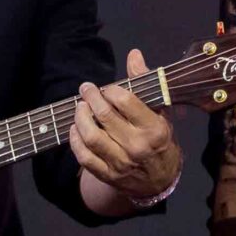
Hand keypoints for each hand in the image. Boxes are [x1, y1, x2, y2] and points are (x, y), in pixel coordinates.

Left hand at [72, 48, 180, 205]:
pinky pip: (84, 156)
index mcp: (155, 129)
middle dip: (90, 98)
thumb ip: (146, 82)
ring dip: (80, 118)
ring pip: (91, 136)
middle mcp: (138, 147)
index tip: (106, 88)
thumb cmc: (160, 140)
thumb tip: (133, 54)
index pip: (125, 101)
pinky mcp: (108, 175)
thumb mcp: (161, 112)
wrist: (160, 180)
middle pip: (104, 116)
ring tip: (80, 108)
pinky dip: (75, 140)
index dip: (110, 90)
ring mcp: (122, 163)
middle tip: (85, 90)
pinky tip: (75, 129)